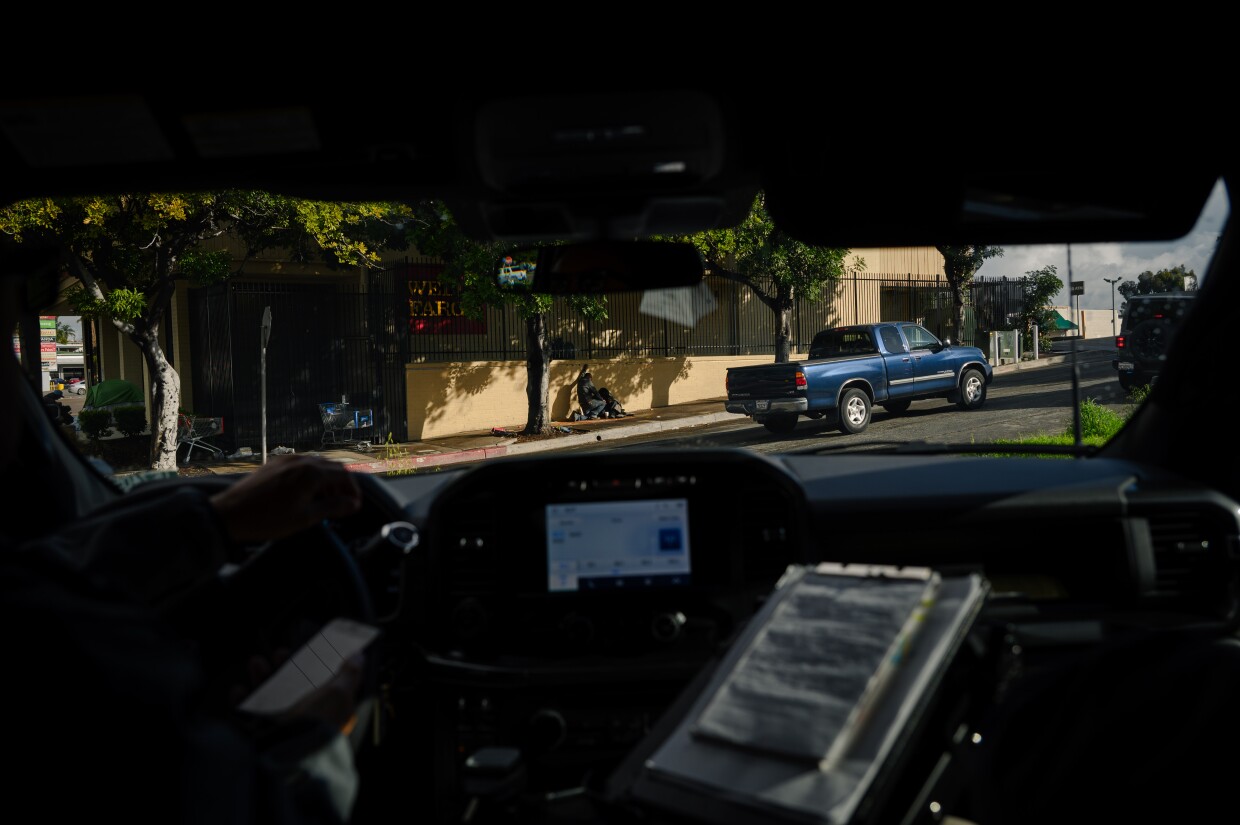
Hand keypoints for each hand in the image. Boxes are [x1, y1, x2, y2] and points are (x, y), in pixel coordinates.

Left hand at [209, 454, 363, 543]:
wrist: (229, 514)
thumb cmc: (267, 519)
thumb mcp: (305, 518)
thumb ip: (332, 507)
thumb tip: (353, 503)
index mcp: (312, 473)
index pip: (344, 475)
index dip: (353, 490)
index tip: (355, 504)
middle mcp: (301, 461)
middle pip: (332, 467)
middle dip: (341, 484)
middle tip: (343, 503)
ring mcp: (286, 460)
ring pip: (316, 464)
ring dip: (326, 479)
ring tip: (325, 500)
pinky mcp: (274, 464)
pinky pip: (301, 464)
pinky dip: (310, 476)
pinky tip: (305, 492)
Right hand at [230, 648, 364, 731]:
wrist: (288, 758)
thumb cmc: (316, 724)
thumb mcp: (340, 694)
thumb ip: (349, 674)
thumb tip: (359, 657)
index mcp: (327, 712)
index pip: (322, 686)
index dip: (313, 667)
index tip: (305, 651)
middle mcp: (305, 722)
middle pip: (292, 689)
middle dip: (284, 668)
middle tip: (279, 652)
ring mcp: (281, 730)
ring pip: (269, 699)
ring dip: (261, 678)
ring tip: (256, 662)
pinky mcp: (259, 738)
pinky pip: (248, 718)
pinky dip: (241, 703)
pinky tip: (238, 690)